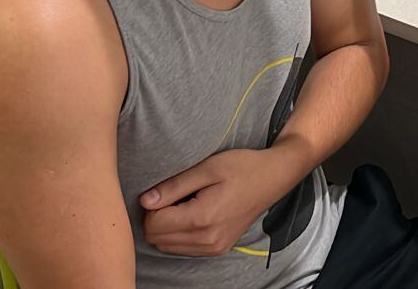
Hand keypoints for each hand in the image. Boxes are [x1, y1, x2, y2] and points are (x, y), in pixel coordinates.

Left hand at [140, 148, 297, 256]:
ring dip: (166, 227)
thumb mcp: (207, 168)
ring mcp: (214, 247)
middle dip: (156, 217)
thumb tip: (144, 200)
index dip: (151, 205)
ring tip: (184, 203)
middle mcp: (207, 239)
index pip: (154, 224)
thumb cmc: (242, 167)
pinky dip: (178, 234)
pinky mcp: (218, 249)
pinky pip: (182, 249)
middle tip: (173, 195)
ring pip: (167, 246)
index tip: (165, 190)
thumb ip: (174, 186)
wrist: (273, 178)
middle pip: (157, 238)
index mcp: (203, 218)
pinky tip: (192, 214)